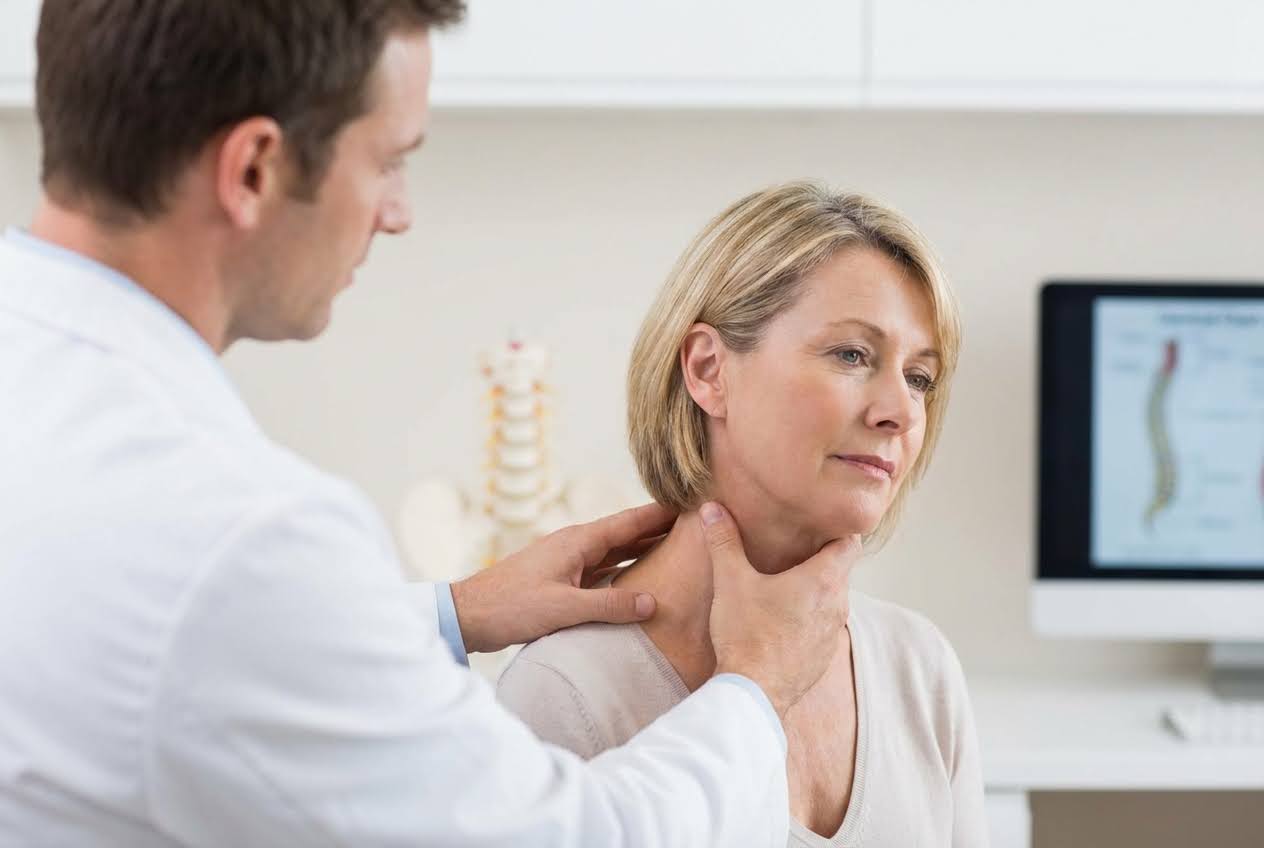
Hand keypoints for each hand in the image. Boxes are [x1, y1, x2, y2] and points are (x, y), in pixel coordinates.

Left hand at [450, 503, 673, 652]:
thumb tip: (653, 603)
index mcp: (577, 542)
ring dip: (643, 550)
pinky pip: (601, 571)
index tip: (690, 502)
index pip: (628, 522)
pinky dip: (623, 571)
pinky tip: (638, 579)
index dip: (660, 513)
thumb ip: (610, 606)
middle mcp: (574, 546)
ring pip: (614, 553)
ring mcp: (567, 562)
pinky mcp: (560, 580)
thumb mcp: (564, 608)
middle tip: (694, 523)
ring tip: (676, 548)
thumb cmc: (510, 607)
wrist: (468, 616)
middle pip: (625, 534)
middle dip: (658, 529)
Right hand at [702, 501, 860, 718]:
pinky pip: (822, 628)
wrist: (753, 694)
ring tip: (784, 585)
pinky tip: (781, 621)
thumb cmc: (746, 634)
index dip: (837, 531)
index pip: (851, 543)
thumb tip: (711, 508)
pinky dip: (808, 619)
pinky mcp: (823, 658)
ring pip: (832, 600)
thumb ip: (723, 541)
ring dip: (815, 591)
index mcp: (824, 580)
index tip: (817, 526)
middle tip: (793, 549)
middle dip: (821, 559)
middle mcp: (838, 605)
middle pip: (841, 571)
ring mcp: (832, 634)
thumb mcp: (731, 581)